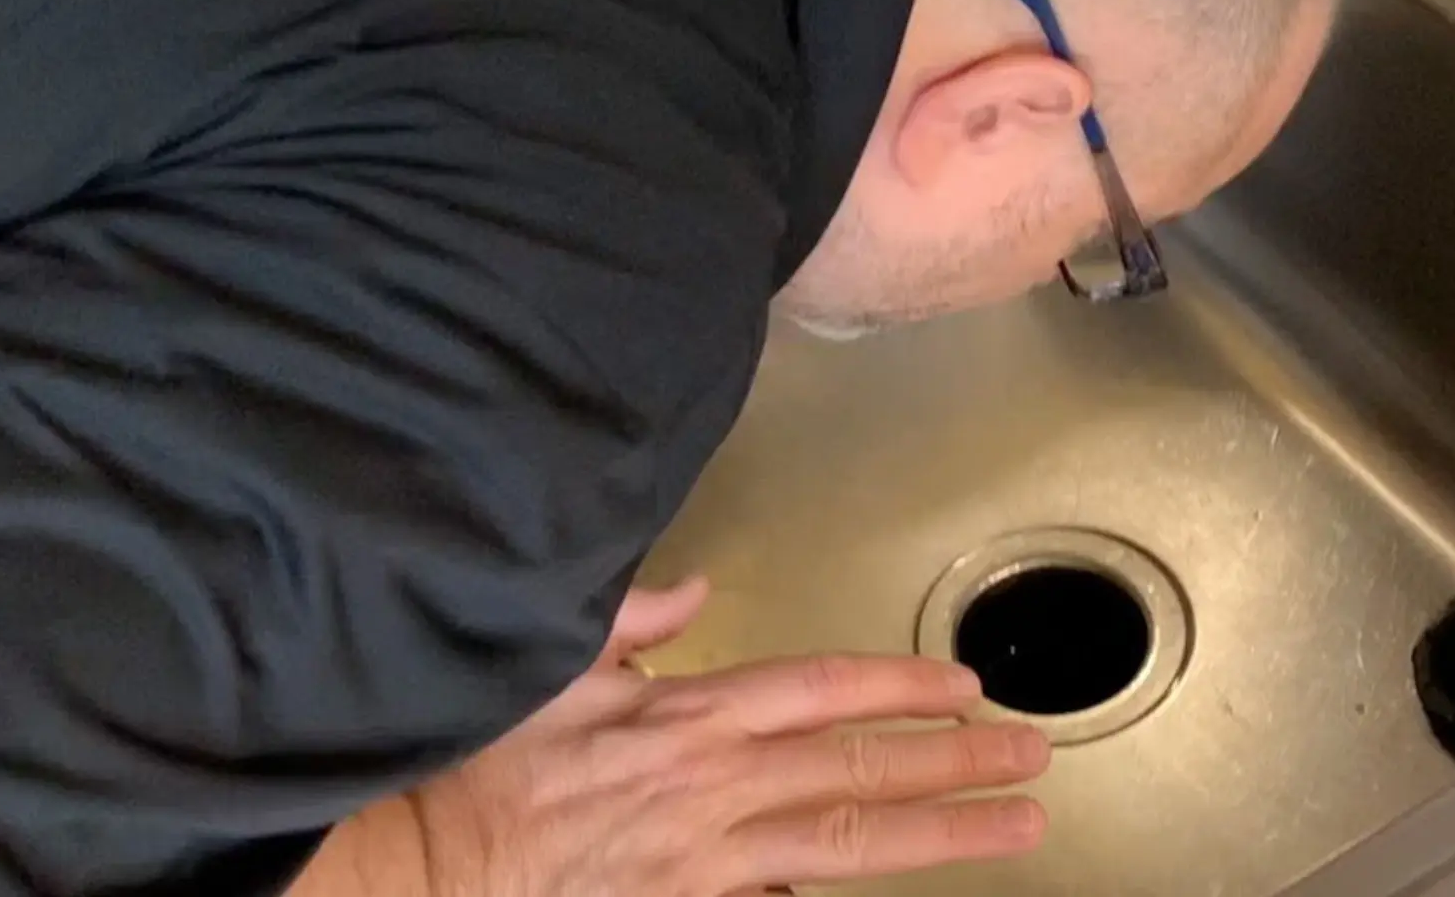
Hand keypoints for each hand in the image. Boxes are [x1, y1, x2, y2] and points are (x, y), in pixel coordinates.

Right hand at [406, 577, 1051, 896]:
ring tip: (1016, 821)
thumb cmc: (482, 769)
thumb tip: (694, 590)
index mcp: (686, 715)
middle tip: (1032, 753)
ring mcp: (708, 862)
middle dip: (957, 759)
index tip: (966, 683)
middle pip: (860, 768)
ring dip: (941, 830)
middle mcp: (714, 786)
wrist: (422, 870)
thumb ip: (631, 618)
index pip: (822, 689)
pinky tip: (902, 889)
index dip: (902, 684)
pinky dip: (836, 894)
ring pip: (849, 844)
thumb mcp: (551, 667)